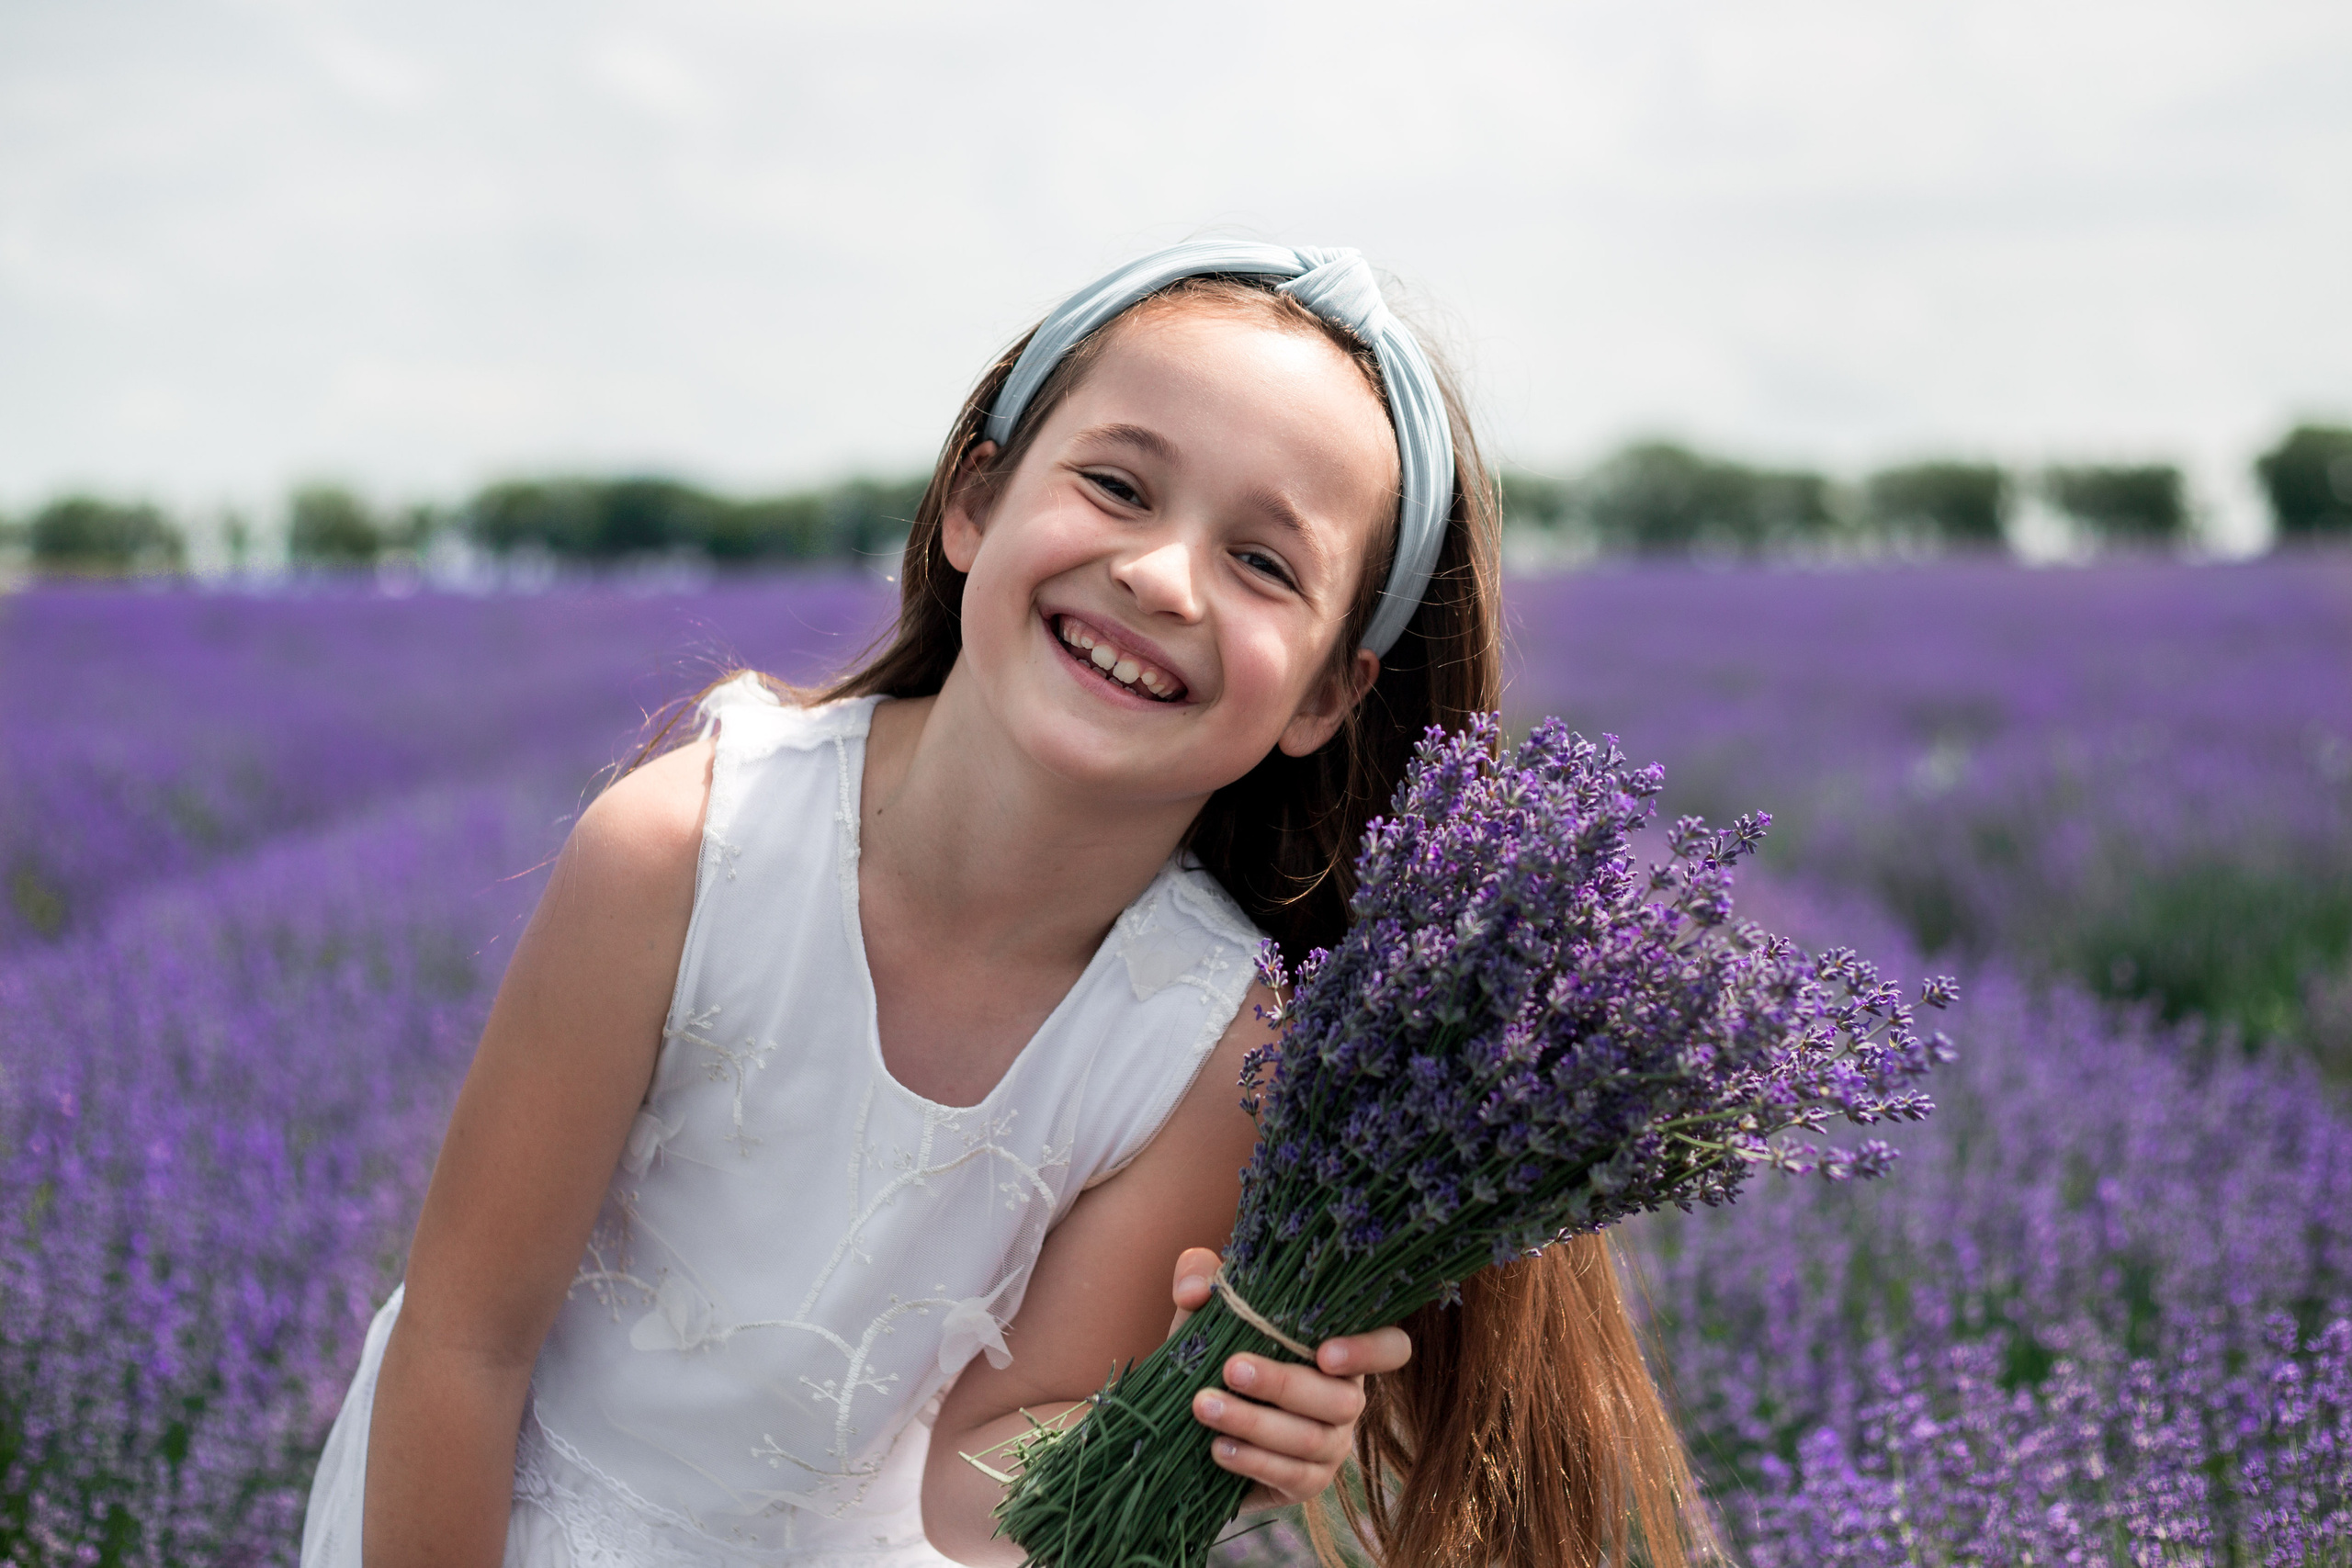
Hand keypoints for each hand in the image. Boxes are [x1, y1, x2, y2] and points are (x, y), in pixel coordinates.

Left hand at [1165, 1246, 1411, 1508]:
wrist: (1186, 1418)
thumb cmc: (1211, 1351)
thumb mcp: (1202, 1308)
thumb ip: (1197, 1275)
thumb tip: (1195, 1291)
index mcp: (1340, 1349)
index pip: (1392, 1347)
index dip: (1371, 1350)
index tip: (1324, 1352)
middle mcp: (1347, 1398)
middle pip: (1342, 1399)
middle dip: (1283, 1384)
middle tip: (1231, 1369)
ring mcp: (1332, 1444)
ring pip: (1311, 1440)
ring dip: (1255, 1423)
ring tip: (1205, 1407)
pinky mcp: (1308, 1482)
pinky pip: (1293, 1476)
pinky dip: (1253, 1461)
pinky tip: (1218, 1448)